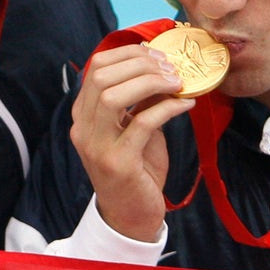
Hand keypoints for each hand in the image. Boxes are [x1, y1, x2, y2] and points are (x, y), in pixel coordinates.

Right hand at [70, 43, 195, 242]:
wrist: (131, 214)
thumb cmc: (136, 169)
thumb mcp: (134, 128)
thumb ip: (141, 102)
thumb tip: (163, 69)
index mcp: (84, 116)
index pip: (95, 68)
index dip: (128, 54)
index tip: (157, 55)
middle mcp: (83, 128)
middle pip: (101, 77)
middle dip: (141, 64)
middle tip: (171, 68)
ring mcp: (97, 146)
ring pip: (114, 96)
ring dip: (150, 83)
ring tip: (177, 83)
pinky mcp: (118, 162)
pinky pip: (142, 123)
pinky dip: (168, 108)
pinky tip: (186, 105)